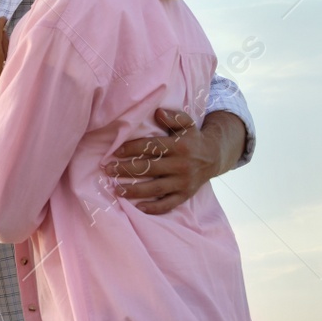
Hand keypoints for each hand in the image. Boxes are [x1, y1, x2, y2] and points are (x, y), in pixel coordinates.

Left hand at [105, 108, 244, 214]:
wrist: (214, 157)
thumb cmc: (192, 139)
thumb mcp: (187, 124)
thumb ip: (173, 117)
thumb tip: (158, 112)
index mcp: (179, 146)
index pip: (151, 147)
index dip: (132, 149)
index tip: (115, 152)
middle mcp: (181, 165)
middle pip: (149, 168)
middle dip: (125, 170)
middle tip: (108, 170)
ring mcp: (183, 182)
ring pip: (155, 188)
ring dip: (134, 190)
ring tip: (116, 190)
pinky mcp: (185, 195)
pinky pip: (168, 204)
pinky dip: (154, 208)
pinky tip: (138, 207)